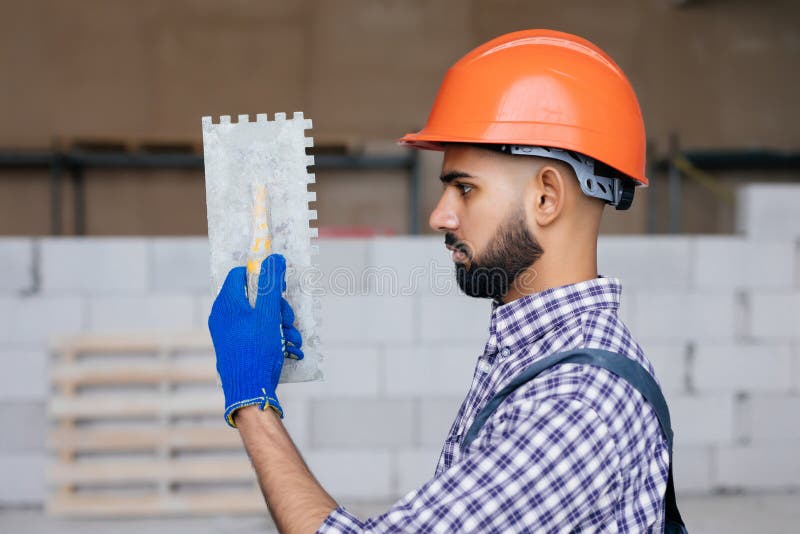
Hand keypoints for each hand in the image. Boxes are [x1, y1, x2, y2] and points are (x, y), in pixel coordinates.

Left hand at [208, 254, 303, 427]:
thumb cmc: (256, 350)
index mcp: (226, 304)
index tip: (279, 283)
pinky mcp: (238, 347)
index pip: (240, 274)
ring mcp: (230, 333)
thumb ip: (270, 284)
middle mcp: (225, 316)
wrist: (249, 392)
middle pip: (255, 297)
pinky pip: (258, 333)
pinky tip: (289, 348)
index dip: (261, 275)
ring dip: (282, 324)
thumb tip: (274, 258)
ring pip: (261, 316)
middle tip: (288, 318)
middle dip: (278, 306)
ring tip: (293, 339)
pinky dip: (275, 337)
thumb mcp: (267, 313)